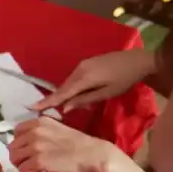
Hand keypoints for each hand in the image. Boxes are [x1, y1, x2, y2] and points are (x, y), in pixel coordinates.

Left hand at [9, 116, 126, 171]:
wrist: (92, 154)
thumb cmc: (77, 142)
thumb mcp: (57, 128)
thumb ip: (41, 131)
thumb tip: (26, 140)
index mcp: (40, 121)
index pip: (16, 130)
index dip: (19, 141)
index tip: (26, 147)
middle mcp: (35, 132)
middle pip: (12, 146)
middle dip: (18, 154)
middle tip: (27, 160)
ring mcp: (36, 146)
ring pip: (14, 157)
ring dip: (20, 163)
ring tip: (30, 166)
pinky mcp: (38, 161)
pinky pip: (22, 168)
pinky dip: (27, 171)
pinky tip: (36, 170)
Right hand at [32, 49, 156, 112]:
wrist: (140, 60)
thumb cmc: (126, 79)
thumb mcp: (106, 93)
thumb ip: (84, 100)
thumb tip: (65, 108)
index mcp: (84, 78)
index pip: (61, 93)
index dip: (47, 101)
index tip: (31, 107)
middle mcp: (79, 69)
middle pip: (63, 87)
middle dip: (54, 99)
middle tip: (43, 110)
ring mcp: (83, 64)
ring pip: (68, 82)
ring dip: (64, 93)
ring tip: (59, 105)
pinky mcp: (87, 63)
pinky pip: (74, 78)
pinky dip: (71, 87)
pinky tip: (73, 94)